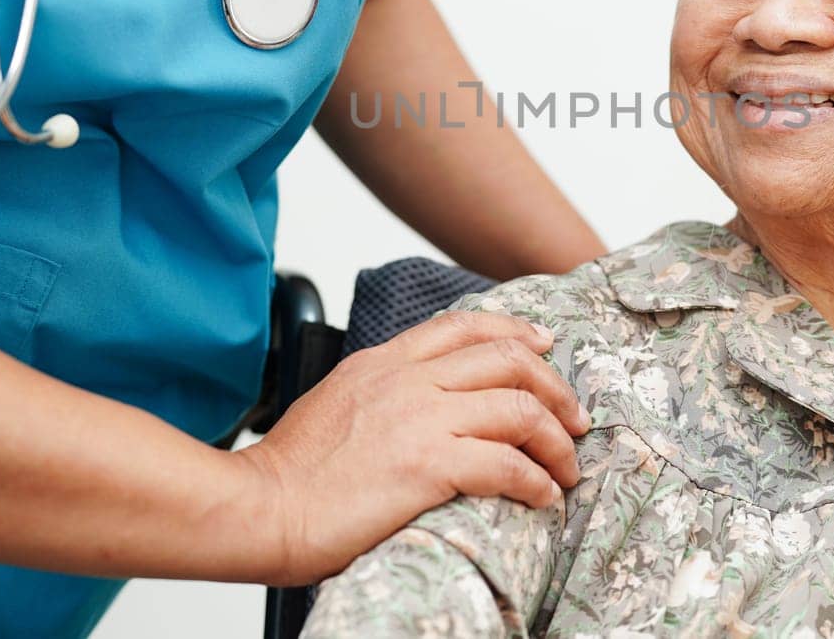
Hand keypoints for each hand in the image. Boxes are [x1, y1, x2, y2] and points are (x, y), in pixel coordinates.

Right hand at [231, 309, 589, 584]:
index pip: (463, 326)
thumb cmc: (291, 474)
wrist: (259, 507)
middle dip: (554, 387)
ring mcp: (420, 419)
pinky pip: (506, 464)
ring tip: (567, 468)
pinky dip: (536, 480)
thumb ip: (382, 392)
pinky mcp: (427, 466)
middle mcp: (408, 380)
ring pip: (519, 408)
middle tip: (574, 419)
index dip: (515, 332)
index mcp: (384, 361)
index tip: (545, 348)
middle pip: (507, 359)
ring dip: (556, 441)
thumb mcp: (336, 402)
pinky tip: (543, 496)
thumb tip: (418, 407)